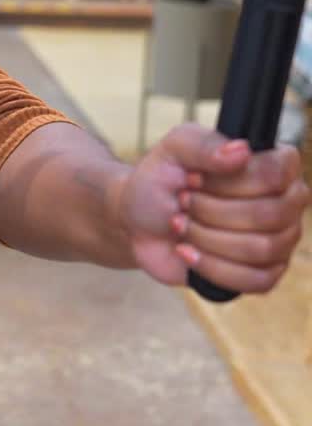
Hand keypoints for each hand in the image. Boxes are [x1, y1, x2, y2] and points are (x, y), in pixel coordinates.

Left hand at [115, 123, 308, 291]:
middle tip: (183, 201)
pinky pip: (254, 280)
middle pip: (268, 214)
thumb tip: (242, 152)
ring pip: (260, 249)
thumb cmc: (163, 179)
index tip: (193, 178)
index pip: (277, 173)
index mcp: (273, 163)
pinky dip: (212, 267)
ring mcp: (279, 240)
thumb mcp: (173, 150)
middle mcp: (286, 202)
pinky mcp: (262, 274)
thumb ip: (204, 144)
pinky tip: (187, 251)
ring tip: (181, 224)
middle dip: (212, 210)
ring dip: (208, 237)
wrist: (139, 220)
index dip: (230, 180)